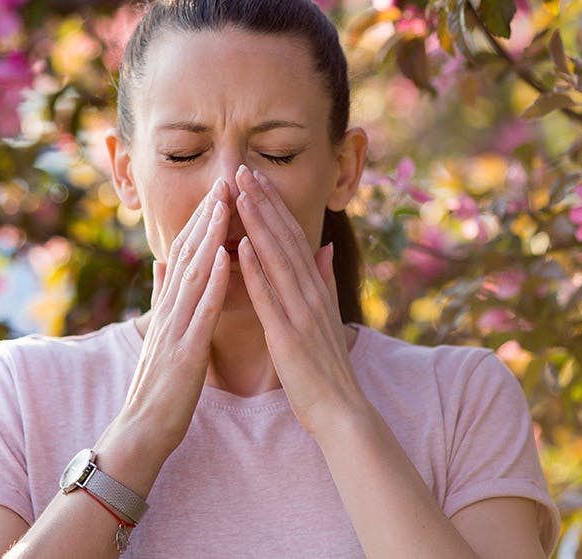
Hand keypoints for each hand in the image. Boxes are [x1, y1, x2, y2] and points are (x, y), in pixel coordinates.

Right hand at [107, 178, 231, 458]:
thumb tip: (160, 261)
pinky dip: (213, 280)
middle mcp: (170, 309)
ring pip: (194, 273)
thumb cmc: (158, 384)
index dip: (202, 219)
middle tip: (223, 179)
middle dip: (207, 216)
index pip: (186, 253)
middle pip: (189, 254)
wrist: (141, 430)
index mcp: (169, 305)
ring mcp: (175, 328)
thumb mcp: (160, 332)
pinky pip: (201, 310)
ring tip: (224, 203)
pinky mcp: (185, 350)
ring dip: (209, 236)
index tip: (218, 189)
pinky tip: (225, 255)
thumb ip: (161, 295)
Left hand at [234, 165, 368, 435]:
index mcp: (315, 287)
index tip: (255, 177)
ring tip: (240, 193)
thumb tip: (322, 246)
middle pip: (284, 238)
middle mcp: (310, 292)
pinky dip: (255, 269)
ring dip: (257, 223)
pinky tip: (240, 246)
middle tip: (242, 169)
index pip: (292, 236)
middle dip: (263, 202)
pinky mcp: (288, 335)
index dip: (273, 205)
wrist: (341, 411)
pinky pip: (269, 297)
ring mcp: (301, 312)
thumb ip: (323, 278)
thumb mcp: (327, 315)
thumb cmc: (326, 366)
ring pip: (276, 258)